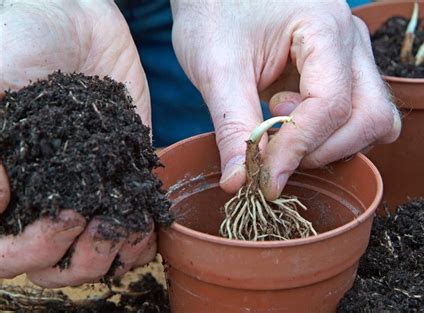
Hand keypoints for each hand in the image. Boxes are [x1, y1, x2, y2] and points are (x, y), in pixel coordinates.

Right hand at [0, 0, 154, 286]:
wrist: (74, 22)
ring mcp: (82, 194)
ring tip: (123, 224)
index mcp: (3, 189)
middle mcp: (40, 201)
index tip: (52, 207)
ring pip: (89, 258)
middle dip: (69, 254)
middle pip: (46, 264)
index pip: (2, 250)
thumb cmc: (18, 43)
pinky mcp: (120, 180)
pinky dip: (139, 238)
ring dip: (108, 254)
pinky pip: (129, 229)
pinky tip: (145, 224)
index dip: (23, 247)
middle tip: (90, 217)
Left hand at [171, 0, 400, 199]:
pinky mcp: (344, 67)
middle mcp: (351, 39)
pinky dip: (331, 133)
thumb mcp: (217, 69)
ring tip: (280, 122)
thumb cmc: (213, 11)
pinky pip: (359, 113)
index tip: (265, 179)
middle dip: (322, 150)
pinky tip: (292, 120)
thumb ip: (233, 127)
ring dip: (330, 143)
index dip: (298, 150)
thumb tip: (240, 183)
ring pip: (373, 118)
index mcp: (324, 26)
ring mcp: (353, 53)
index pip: (330, 104)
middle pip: (370, 116)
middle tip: (274, 148)